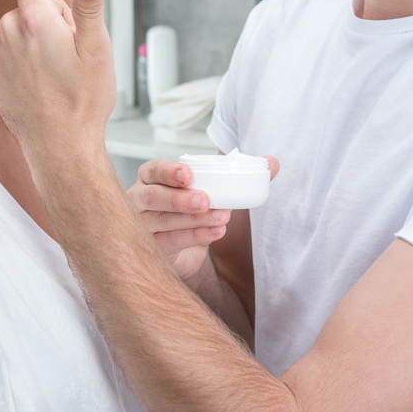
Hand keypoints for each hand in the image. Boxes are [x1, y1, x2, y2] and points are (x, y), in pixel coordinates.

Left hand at [0, 0, 116, 165]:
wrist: (58, 148)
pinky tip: (41, 81)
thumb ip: (88, 11)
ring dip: (40, 40)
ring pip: (23, 26)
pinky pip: (10, 47)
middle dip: (55, 18)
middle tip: (73, 54)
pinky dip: (26, 57)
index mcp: (37, 18)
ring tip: (58, 71)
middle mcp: (9, 29)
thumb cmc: (82, 101)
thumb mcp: (97, 52)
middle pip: (36, 2)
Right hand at [128, 155, 279, 281]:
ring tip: (220, 218)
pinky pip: (170, 242)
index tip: (189, 175)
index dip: (168, 171)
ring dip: (194, 220)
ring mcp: (142, 226)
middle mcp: (139, 199)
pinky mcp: (151, 248)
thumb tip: (273, 162)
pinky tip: (215, 233)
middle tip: (206, 200)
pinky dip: (195, 237)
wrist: (182, 248)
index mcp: (151, 177)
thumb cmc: (193, 208)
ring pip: (163, 221)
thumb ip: (241, 174)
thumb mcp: (212, 188)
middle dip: (180, 198)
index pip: (153, 170)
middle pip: (153, 197)